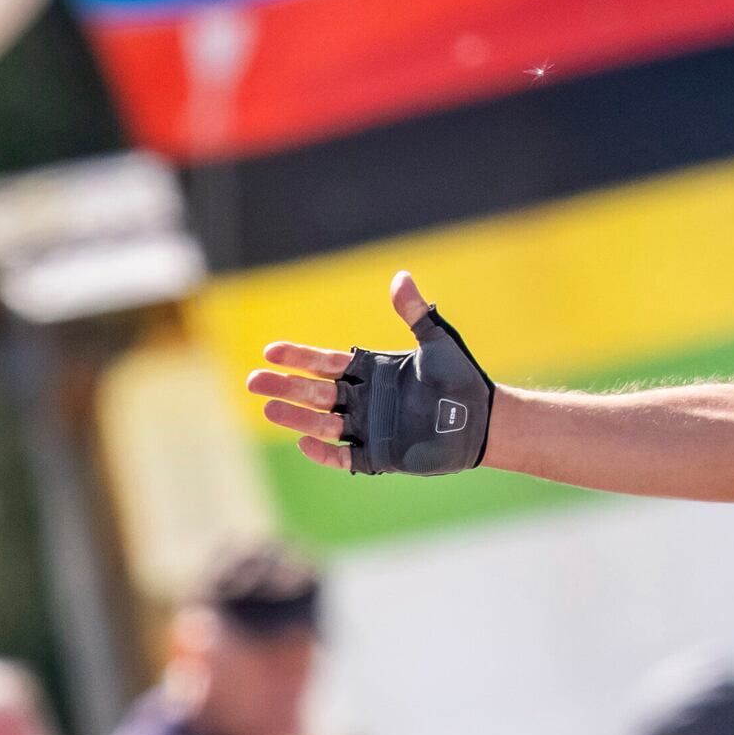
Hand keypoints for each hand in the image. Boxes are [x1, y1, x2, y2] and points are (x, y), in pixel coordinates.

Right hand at [251, 271, 496, 474]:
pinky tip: (304, 443)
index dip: (299, 358)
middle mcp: (364, 399)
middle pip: (315, 393)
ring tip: (268, 408)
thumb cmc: (461, 378)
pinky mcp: (379, 456)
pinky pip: (344, 457)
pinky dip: (325, 452)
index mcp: (371, 371)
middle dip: (285, 386)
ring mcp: (368, 428)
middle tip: (253, 382)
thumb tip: (399, 277)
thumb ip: (414, 312)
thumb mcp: (436, 340)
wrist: (480, 419)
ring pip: (322, 423)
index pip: (326, 364)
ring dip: (295, 417)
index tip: (271, 352)